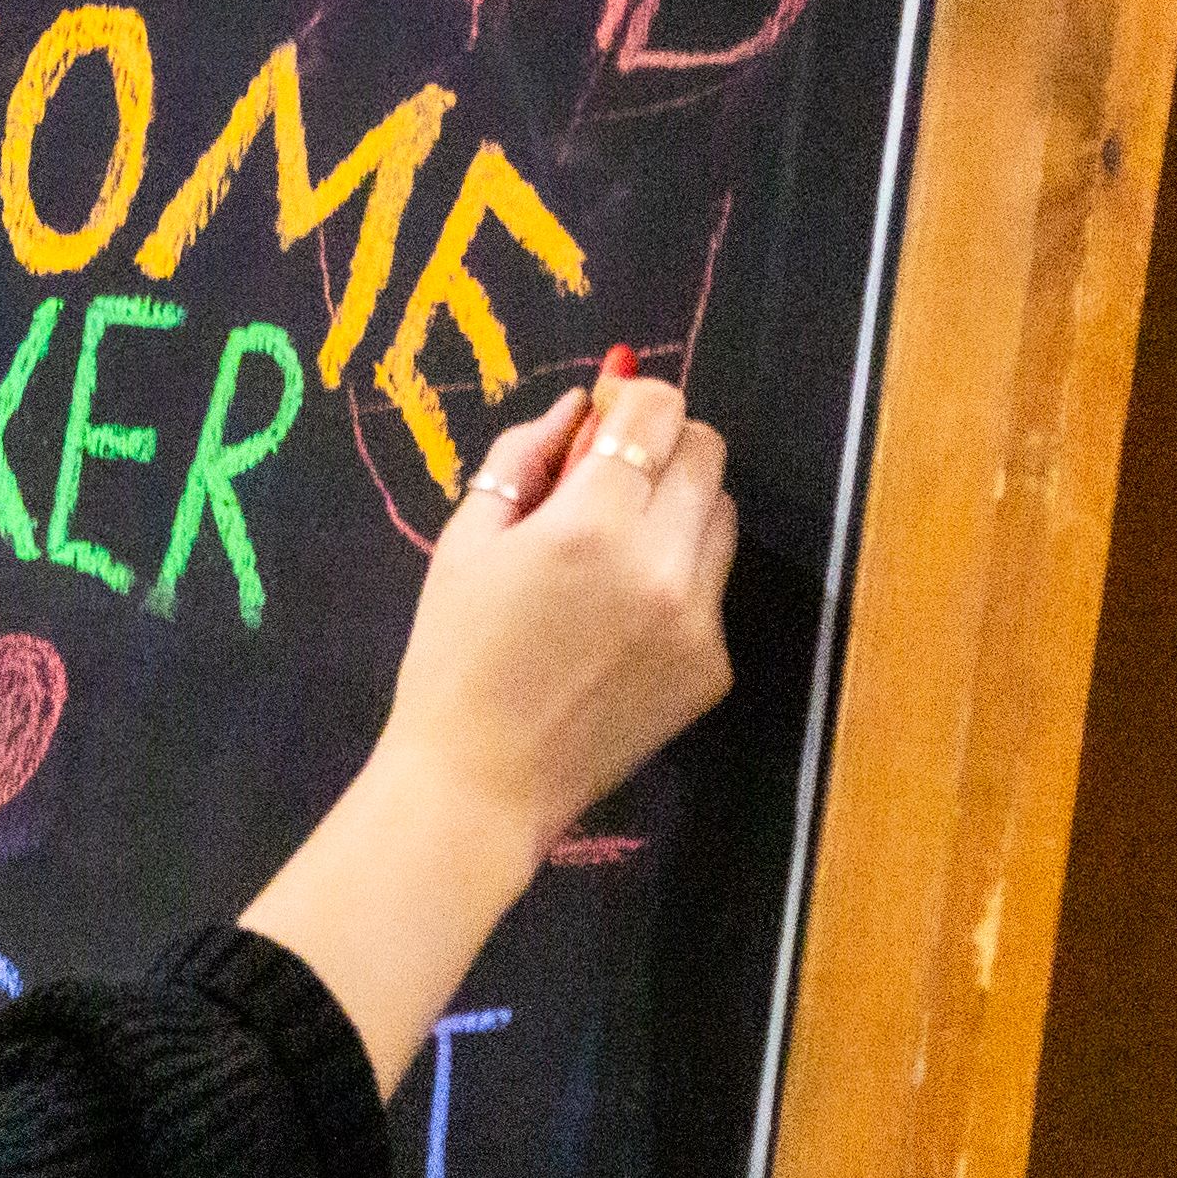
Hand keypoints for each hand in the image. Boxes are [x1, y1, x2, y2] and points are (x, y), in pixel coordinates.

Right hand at [379, 366, 738, 850]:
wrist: (483, 780)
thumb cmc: (454, 654)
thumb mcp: (467, 540)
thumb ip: (523, 456)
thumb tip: (579, 406)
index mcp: (590, 522)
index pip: (658, 410)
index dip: (631, 397)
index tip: (605, 413)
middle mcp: (660, 564)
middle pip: (707, 452)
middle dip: (663, 444)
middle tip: (613, 473)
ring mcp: (698, 619)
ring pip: (721, 515)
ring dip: (680, 506)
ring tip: (617, 546)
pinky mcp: (714, 666)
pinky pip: (713, 587)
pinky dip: (678, 578)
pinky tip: (621, 617)